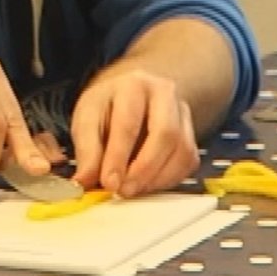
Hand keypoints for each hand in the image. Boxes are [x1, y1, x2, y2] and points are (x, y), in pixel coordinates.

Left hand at [71, 66, 200, 196]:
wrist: (130, 97)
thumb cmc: (108, 107)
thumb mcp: (87, 119)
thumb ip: (87, 150)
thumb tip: (85, 180)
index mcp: (133, 85)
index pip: (129, 124)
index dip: (119, 157)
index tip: (109, 182)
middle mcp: (164, 94)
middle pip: (165, 134)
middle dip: (144, 169)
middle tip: (124, 190)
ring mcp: (183, 113)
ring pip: (182, 150)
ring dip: (157, 178)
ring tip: (133, 190)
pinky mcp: (191, 134)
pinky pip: (188, 162)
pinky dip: (168, 180)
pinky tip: (148, 184)